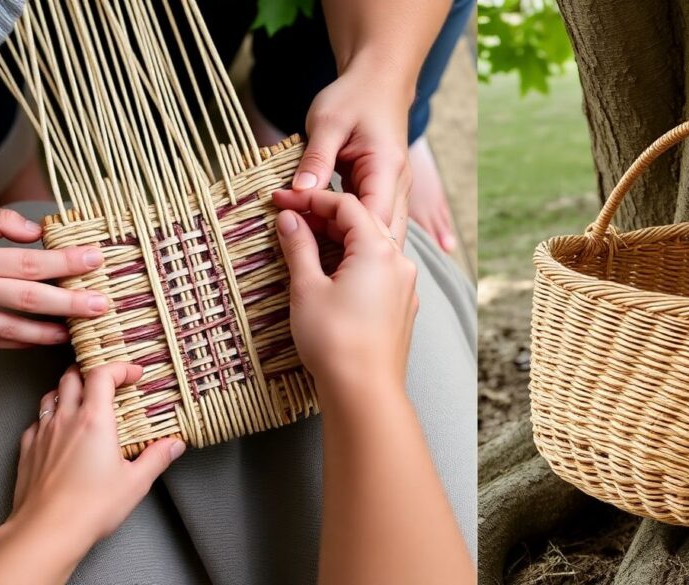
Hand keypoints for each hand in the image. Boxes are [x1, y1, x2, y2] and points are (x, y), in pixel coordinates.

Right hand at [0, 200, 108, 346]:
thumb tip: (36, 230)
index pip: (30, 262)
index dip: (67, 262)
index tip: (94, 260)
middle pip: (30, 298)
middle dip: (71, 302)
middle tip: (101, 304)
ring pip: (14, 329)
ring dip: (50, 331)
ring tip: (79, 329)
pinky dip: (21, 342)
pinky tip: (43, 339)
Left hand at [6, 363, 183, 543]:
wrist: (46, 531)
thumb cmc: (90, 507)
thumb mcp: (136, 482)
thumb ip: (157, 457)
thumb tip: (174, 444)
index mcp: (95, 420)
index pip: (103, 374)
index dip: (120, 368)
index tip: (134, 374)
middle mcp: (66, 420)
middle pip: (72, 376)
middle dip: (91, 372)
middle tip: (107, 382)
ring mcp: (43, 433)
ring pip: (51, 395)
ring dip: (68, 391)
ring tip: (82, 401)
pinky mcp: (28, 451)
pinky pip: (36, 422)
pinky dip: (49, 417)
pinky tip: (58, 431)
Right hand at [272, 189, 417, 404]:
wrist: (365, 391)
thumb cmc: (335, 341)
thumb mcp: (307, 288)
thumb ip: (299, 247)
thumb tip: (289, 220)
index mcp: (378, 249)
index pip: (346, 205)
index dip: (312, 199)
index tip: (283, 201)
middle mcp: (399, 262)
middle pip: (363, 222)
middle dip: (326, 217)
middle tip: (291, 220)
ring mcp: (405, 286)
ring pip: (373, 246)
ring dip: (341, 240)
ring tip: (307, 244)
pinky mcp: (403, 307)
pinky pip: (380, 271)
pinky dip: (355, 262)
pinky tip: (332, 273)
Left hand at [291, 62, 413, 247]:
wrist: (378, 82)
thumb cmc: (355, 96)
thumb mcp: (327, 122)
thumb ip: (315, 159)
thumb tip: (297, 192)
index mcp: (387, 170)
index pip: (373, 219)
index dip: (342, 234)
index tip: (304, 233)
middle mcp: (399, 187)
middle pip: (382, 237)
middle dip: (347, 249)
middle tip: (305, 249)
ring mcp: (395, 193)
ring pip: (378, 234)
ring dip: (347, 242)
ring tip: (307, 241)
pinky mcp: (384, 194)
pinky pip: (371, 223)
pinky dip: (348, 231)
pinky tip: (319, 232)